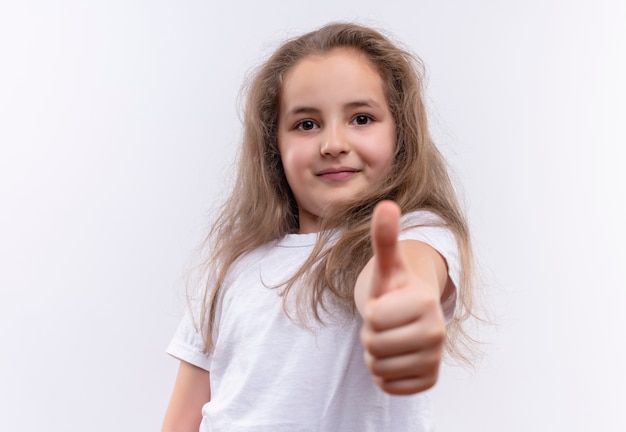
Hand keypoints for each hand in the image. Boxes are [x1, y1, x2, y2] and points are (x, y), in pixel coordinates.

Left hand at [360, 201, 445, 394]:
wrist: (412, 315)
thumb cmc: (395, 288)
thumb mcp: (387, 264)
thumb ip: (384, 237)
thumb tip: (386, 205)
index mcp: (425, 303)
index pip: (374, 319)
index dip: (371, 311)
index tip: (385, 304)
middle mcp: (436, 333)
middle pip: (374, 345)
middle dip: (371, 334)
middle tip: (385, 322)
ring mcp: (435, 360)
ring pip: (378, 367)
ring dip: (376, 354)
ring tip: (390, 336)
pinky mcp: (429, 381)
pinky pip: (388, 385)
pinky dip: (385, 373)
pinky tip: (396, 355)